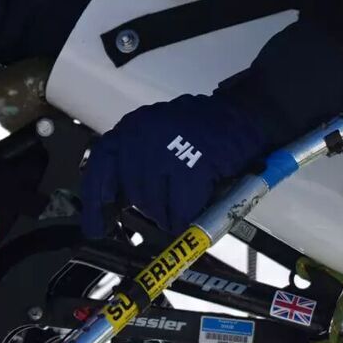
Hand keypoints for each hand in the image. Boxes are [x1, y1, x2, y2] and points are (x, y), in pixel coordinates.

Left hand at [80, 95, 268, 237]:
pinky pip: (180, 211)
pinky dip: (190, 216)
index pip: (100, 170)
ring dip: (171, 213)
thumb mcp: (160, 139)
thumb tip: (119, 203)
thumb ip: (138, 165)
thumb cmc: (206, 132)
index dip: (96, 204)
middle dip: (151, 207)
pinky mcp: (188, 168)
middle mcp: (140, 137)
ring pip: (154, 206)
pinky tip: (200, 204)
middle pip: (133, 193)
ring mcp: (163, 151)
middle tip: (169, 209)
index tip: (97, 227)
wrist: (246, 115)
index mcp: (131, 129)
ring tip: (189, 200)